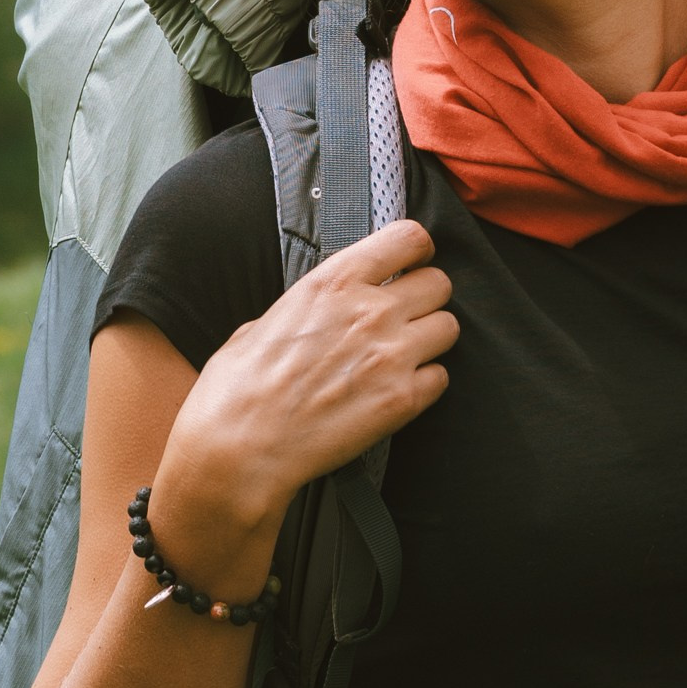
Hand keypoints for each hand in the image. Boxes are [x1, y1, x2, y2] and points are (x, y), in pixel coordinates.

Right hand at [155, 218, 456, 567]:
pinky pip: (440, 378)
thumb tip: (320, 312)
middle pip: (438, 283)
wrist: (238, 448)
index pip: (408, 238)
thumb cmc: (237, 389)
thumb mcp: (263, 323)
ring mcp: (392, 355)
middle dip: (425, 299)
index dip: (417, 251)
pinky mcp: (402, 400)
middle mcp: (370, 310)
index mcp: (334, 282)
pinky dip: (424, 384)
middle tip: (406, 317)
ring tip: (403, 357)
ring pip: (448, 328)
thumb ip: (307, 308)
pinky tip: (395, 392)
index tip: (413, 262)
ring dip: (430, 340)